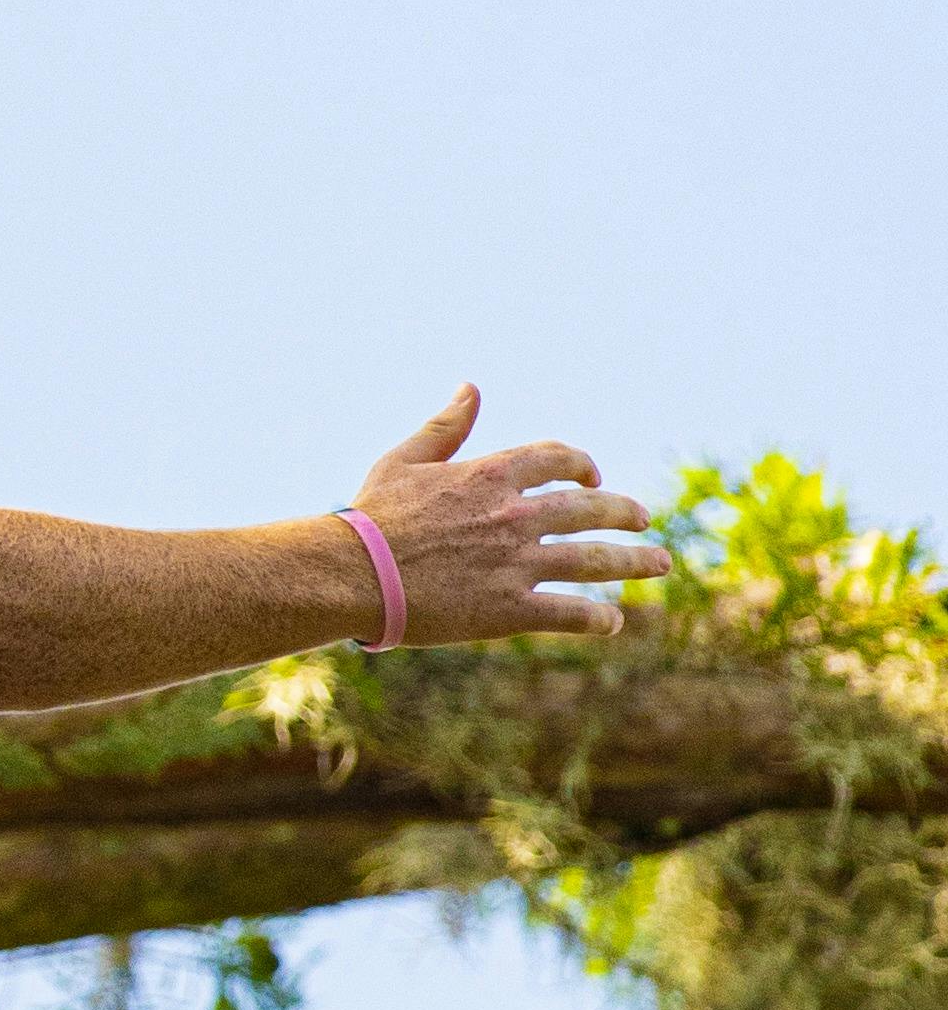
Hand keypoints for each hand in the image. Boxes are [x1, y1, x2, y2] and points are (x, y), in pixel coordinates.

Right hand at [347, 386, 672, 645]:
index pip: (558, 459)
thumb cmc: (369, 518)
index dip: (582, 465)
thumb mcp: (403, 461)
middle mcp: (515, 516)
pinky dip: (597, 617)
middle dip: (625, 513)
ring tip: (659, 565)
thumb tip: (470, 388)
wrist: (349, 574)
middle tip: (643, 521)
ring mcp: (516, 564)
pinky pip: (571, 613)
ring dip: (634, 563)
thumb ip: (445, 426)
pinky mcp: (509, 609)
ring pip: (595, 560)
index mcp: (491, 476)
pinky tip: (612, 621)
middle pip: (591, 509)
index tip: (592, 477)